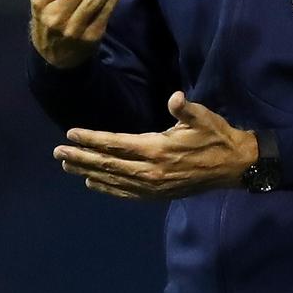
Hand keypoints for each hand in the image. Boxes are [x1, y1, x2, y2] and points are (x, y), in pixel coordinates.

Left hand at [55, 91, 257, 199]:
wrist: (234, 167)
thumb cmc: (216, 137)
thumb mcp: (203, 118)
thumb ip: (185, 109)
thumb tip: (176, 97)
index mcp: (157, 149)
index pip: (116, 145)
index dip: (92, 139)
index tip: (71, 134)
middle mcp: (151, 171)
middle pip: (108, 164)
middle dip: (81, 157)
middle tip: (57, 152)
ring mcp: (153, 186)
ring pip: (113, 180)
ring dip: (88, 172)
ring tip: (67, 165)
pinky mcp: (158, 195)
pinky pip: (126, 193)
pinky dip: (107, 189)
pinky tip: (92, 184)